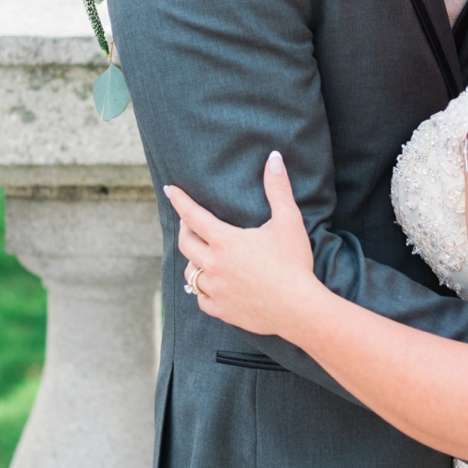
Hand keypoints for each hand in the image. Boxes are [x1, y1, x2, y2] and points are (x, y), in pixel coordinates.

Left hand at [164, 152, 319, 336]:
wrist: (298, 309)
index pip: (193, 215)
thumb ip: (278, 188)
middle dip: (185, 230)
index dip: (179, 200)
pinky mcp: (222, 310)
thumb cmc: (294, 263)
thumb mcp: (288, 221)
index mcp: (224, 241)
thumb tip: (274, 158)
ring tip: (201, 256)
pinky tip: (210, 287)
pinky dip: (202, 290)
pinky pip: (201, 299)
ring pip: (190, 273)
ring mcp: (215, 290)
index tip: (169, 190)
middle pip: (185, 244)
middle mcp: (213, 265)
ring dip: (193, 261)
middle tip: (190, 224)